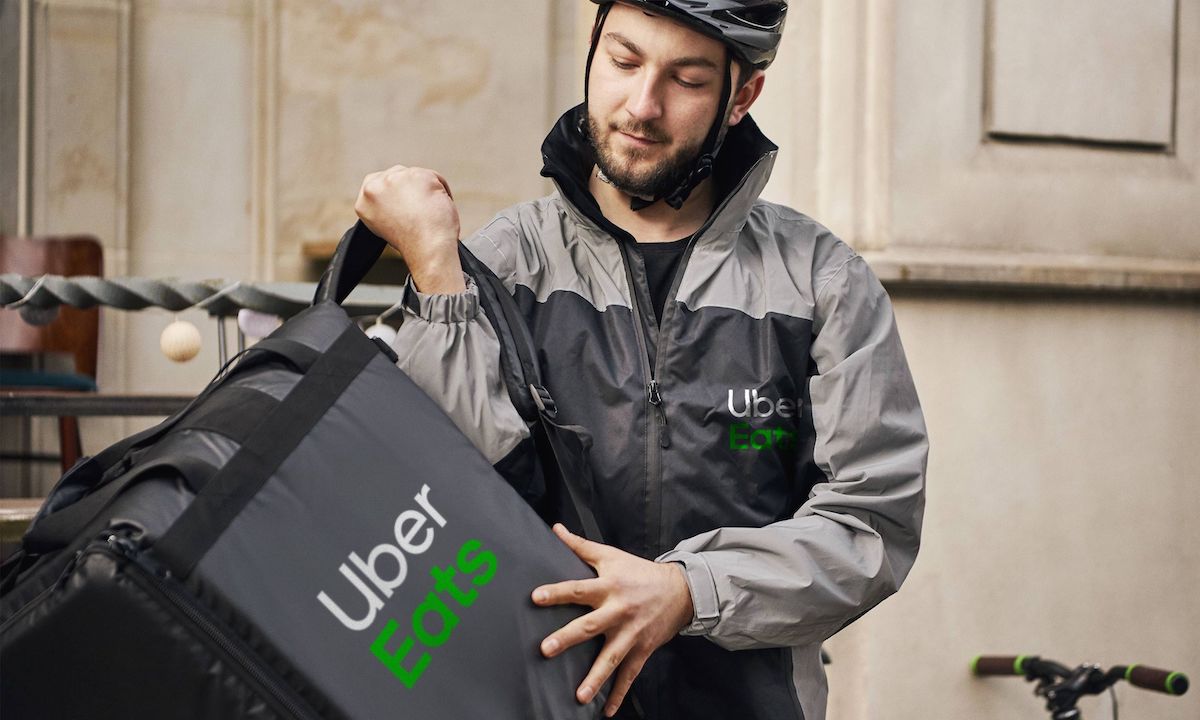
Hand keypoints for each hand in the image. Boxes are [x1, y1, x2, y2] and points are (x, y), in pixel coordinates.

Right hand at [354, 165, 464, 292]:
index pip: (378, 184)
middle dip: (410, 189)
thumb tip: (398, 195)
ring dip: (425, 190)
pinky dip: (441, 191)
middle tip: (419, 212)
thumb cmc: (413, 243)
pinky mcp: (417, 174)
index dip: (396, 193)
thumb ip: (386, 206)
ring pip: (416, 176)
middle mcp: (375, 187)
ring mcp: (395, 178)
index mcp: (364, 201)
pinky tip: (438, 206)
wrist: (427, 247)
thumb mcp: (386, 225)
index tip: (406, 205)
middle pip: (398, 175)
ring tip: (428, 212)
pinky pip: (435, 178)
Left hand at [533, 524, 693, 716]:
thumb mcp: (610, 555)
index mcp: (609, 586)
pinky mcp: (641, 650)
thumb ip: (580, 546)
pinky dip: (618, 695)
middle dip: (568, 638)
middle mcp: (619, 611)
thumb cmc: (639, 572)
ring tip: (579, 696)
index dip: (557, 592)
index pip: (578, 589)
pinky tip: (605, 711)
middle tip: (546, 649)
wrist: (680, 590)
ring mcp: (631, 634)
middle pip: (590, 626)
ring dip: (595, 678)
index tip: (536, 597)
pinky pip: (629, 676)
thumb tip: (555, 529)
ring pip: (611, 658)